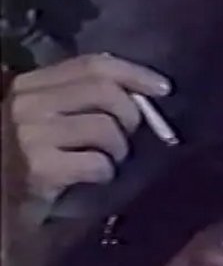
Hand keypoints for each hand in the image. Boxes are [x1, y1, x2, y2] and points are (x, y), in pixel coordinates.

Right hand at [2, 53, 170, 220]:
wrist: (1, 200)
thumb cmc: (28, 161)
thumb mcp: (48, 119)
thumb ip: (80, 100)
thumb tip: (139, 95)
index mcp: (31, 85)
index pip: (93, 65)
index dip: (134, 74)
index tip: (163, 88)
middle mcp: (27, 103)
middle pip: (105, 91)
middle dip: (131, 115)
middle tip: (129, 136)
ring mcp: (30, 134)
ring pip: (106, 127)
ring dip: (119, 149)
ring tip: (108, 160)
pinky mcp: (39, 167)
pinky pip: (98, 163)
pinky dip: (106, 172)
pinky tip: (95, 178)